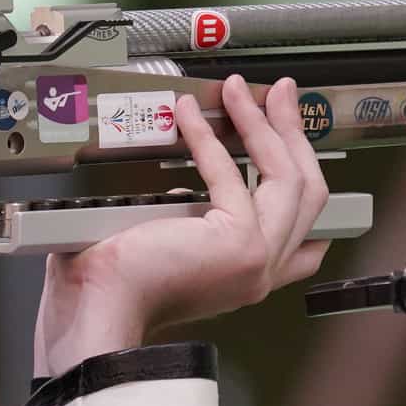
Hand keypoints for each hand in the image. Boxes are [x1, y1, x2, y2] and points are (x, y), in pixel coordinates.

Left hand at [34, 75, 331, 376]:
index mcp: (245, 278)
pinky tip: (189, 114)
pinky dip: (209, 136)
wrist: (97, 314)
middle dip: (296, 136)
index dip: (308, 184)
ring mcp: (257, 259)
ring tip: (241, 91)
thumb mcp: (166, 249)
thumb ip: (189, 222)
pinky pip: (231, 172)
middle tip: (281, 96)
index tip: (294, 141)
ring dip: (265, 125)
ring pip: (288, 178)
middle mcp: (261, 272)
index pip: (304, 240)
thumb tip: (185, 186)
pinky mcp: (240, 242)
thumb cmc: (113, 290)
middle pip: (307, 193)